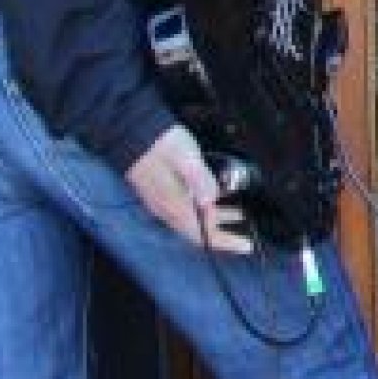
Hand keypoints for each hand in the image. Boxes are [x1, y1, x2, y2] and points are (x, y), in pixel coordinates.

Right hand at [127, 124, 250, 253]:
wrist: (130, 132)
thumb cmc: (159, 143)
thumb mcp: (185, 157)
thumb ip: (199, 179)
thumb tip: (210, 199)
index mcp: (175, 203)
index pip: (203, 233)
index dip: (226, 241)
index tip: (245, 246)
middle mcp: (168, 209)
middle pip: (200, 231)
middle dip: (224, 233)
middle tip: (246, 233)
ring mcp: (163, 202)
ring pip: (194, 220)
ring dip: (217, 218)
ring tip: (238, 213)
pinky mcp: (162, 193)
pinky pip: (187, 210)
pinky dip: (205, 210)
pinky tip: (215, 199)